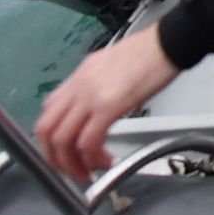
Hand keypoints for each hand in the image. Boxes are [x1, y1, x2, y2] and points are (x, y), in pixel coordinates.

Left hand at [35, 26, 179, 182]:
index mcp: (78, 77)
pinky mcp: (108, 106)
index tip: (65, 152)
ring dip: (72, 164)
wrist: (167, 42)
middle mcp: (78, 87)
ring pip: (62, 140)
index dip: (51, 138)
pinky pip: (88, 141)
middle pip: (46, 130)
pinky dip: (92, 158)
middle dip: (55, 158)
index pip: (48, 112)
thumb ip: (95, 86)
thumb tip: (95, 106)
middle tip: (72, 170)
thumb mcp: (110, 65)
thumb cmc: (148, 52)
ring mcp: (90, 96)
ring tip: (88, 172)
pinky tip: (106, 161)